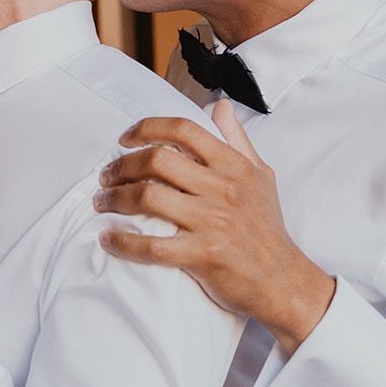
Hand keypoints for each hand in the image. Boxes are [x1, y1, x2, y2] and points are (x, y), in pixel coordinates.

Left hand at [95, 99, 334, 352]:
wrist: (284, 281)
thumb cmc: (268, 229)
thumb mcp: (262, 176)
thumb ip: (237, 139)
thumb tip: (219, 105)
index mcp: (234, 165)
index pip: (183, 130)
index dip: (147, 128)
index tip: (125, 138)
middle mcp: (224, 189)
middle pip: (157, 160)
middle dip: (122, 165)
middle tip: (106, 176)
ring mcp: (214, 222)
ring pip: (149, 198)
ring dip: (115, 199)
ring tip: (101, 203)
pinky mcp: (205, 255)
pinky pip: (153, 246)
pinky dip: (124, 242)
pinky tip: (109, 239)